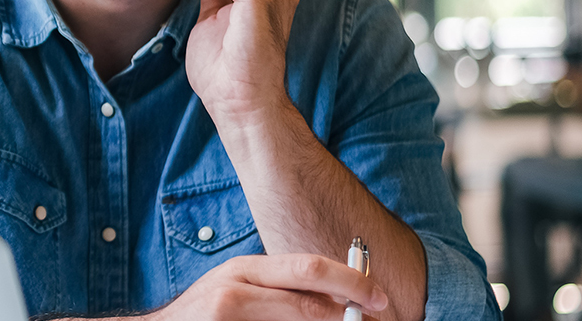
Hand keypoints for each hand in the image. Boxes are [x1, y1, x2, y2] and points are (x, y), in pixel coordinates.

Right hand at [143, 253, 388, 320]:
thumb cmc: (204, 317)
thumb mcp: (241, 294)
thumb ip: (280, 292)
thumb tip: (335, 299)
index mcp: (248, 268)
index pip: (310, 266)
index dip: (351, 280)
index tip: (377, 297)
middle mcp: (237, 282)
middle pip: (309, 285)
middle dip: (350, 299)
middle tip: (377, 312)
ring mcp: (227, 307)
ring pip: (300, 315)